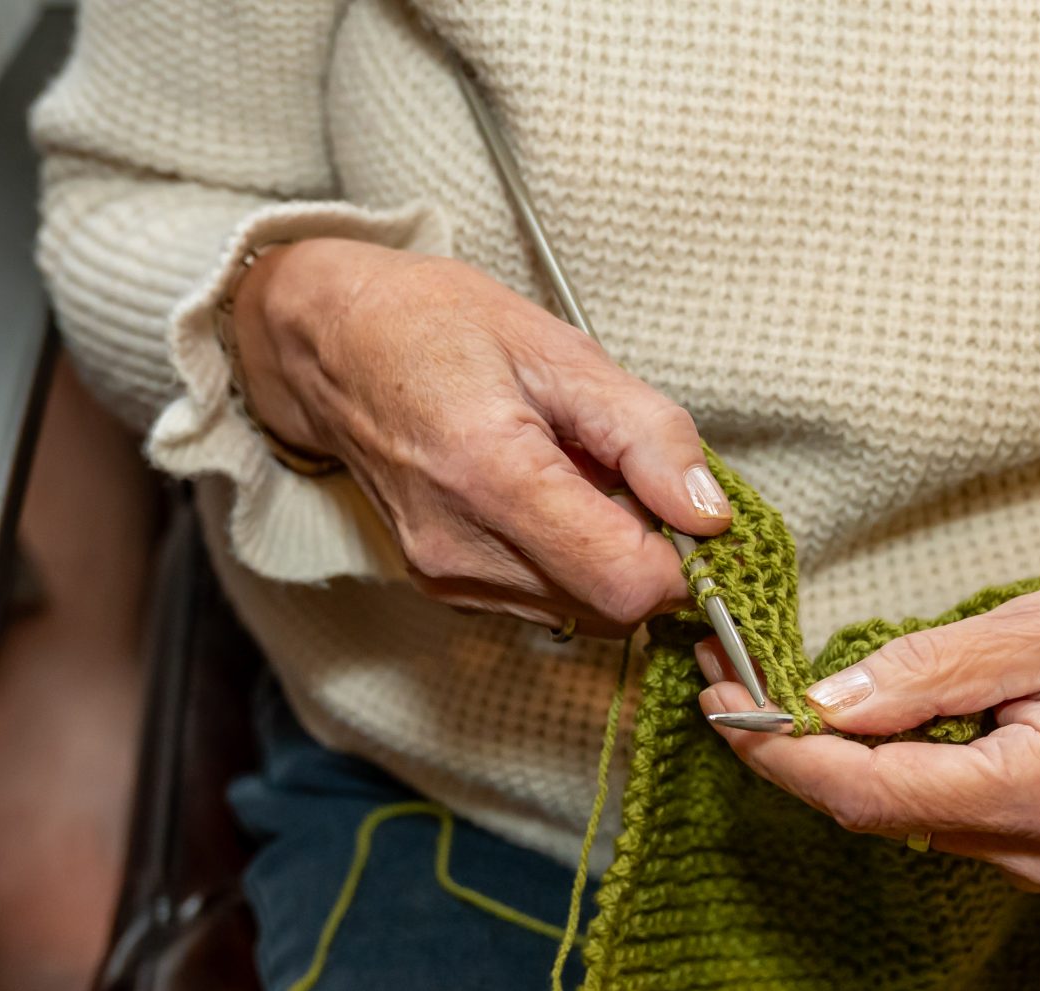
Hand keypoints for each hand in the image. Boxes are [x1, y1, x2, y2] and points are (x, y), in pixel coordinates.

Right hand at [230, 237, 731, 629]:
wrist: (330, 344)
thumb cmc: (436, 328)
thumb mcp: (562, 352)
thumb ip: (648, 436)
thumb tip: (709, 513)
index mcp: (493, 475)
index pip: (628, 582)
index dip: (683, 559)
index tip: (688, 509)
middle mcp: (462, 547)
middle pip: (613, 608)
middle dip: (649, 554)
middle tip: (629, 477)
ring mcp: (448, 578)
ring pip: (584, 612)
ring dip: (608, 556)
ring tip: (575, 476)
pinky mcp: (445, 589)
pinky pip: (548, 602)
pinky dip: (570, 560)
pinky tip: (545, 500)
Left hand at [700, 553, 1039, 890]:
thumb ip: (936, 669)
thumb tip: (826, 703)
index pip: (873, 792)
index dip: (783, 753)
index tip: (721, 700)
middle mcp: (1038, 850)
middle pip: (875, 812)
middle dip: (791, 750)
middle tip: (722, 674)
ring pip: (901, 815)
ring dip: (829, 758)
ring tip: (765, 684)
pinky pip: (938, 811)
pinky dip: (883, 766)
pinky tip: (848, 716)